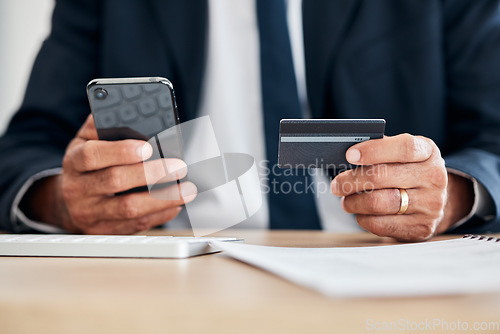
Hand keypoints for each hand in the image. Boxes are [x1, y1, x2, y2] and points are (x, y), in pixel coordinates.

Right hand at [26, 115, 195, 233]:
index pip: (93, 155)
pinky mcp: (105, 231)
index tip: (148, 147)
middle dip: (151, 174)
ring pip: (129, 209)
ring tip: (188, 189)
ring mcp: (91, 213)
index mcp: (74, 161)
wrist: (69, 201)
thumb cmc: (87, 165)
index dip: (121, 151)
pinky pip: (136, 225)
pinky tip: (176, 203)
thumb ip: (104, 126)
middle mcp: (78, 189)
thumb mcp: (86, 141)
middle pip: (115, 181)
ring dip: (163, 198)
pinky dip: (160, 214)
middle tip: (179, 166)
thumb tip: (131, 113)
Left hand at [331, 134, 473, 240]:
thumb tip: (349, 153)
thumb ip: (381, 149)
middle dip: (352, 181)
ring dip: (355, 202)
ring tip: (345, 201)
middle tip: (337, 185)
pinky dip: (364, 219)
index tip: (350, 155)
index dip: (374, 150)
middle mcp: (434, 177)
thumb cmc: (408, 171)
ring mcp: (431, 204)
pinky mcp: (422, 227)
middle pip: (383, 177)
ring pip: (380, 203)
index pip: (403, 148)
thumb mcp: (403, 154)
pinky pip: (383, 225)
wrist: (435, 200)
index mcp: (428, 152)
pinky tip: (360, 214)